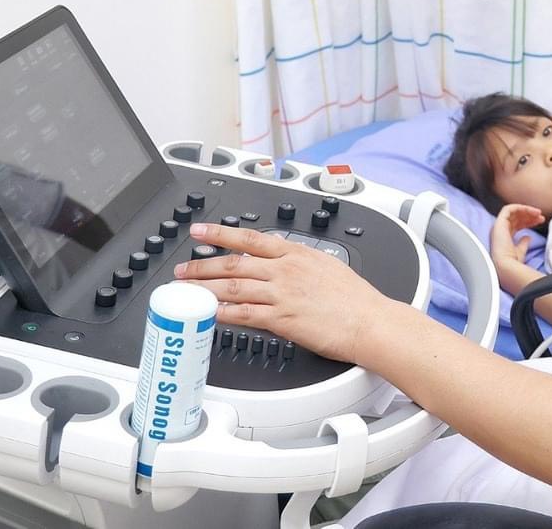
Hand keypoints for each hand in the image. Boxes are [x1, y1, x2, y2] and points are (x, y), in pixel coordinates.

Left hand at [175, 222, 396, 364]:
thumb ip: (301, 263)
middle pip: (234, 263)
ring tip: (185, 292)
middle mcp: (285, 270)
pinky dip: (223, 313)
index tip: (200, 230)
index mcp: (296, 254)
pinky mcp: (281, 319)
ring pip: (233, 287)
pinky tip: (209, 314)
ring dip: (205, 289)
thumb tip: (288, 263)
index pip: (250, 238)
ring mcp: (281, 294)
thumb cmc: (356, 299)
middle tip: (182, 269)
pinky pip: (244, 314)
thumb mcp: (327, 265)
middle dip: (202, 265)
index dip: (221, 233)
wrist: (369, 321)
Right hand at [490, 204, 544, 269]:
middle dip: (529, 215)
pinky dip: (520, 207)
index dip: (528, 221)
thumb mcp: (521, 252)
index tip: (539, 221)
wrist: (507, 266)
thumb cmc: (513, 263)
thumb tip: (528, 237)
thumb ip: (523, 244)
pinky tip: (531, 211)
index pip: (516, 225)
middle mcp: (500, 231)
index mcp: (504, 237)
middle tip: (541, 217)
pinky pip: (508, 209)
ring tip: (538, 213)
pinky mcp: (499, 222)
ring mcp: (498, 226)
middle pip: (515, 218)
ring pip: (513, 212)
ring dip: (526, 210)